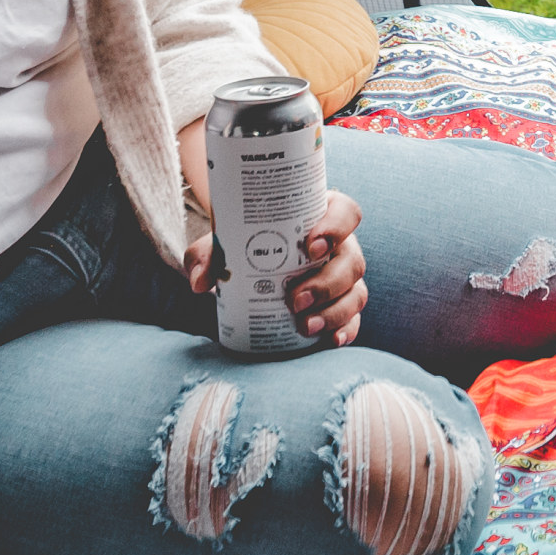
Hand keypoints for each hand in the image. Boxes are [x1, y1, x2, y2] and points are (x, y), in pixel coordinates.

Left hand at [183, 188, 369, 343]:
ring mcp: (344, 277)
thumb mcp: (223, 241)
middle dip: (327, 283)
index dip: (336, 227)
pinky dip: (345, 331)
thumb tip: (199, 282)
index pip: (345, 213)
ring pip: (356, 292)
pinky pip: (353, 319)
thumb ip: (207, 254)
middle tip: (295, 299)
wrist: (247, 262)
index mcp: (322, 215)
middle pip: (352, 260)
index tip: (311, 245)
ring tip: (304, 325)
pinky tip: (330, 341)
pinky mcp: (342, 305)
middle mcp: (341, 246)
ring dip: (334, 311)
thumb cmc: (243, 241)